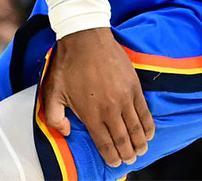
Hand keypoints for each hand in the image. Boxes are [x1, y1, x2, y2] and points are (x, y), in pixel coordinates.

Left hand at [42, 27, 153, 168]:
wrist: (85, 38)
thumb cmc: (67, 65)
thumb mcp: (52, 92)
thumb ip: (55, 117)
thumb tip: (67, 132)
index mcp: (91, 114)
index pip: (106, 144)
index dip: (112, 157)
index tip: (115, 163)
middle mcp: (110, 110)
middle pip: (124, 140)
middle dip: (127, 154)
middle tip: (129, 159)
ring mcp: (124, 99)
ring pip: (137, 130)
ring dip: (140, 144)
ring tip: (140, 151)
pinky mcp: (134, 87)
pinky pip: (145, 113)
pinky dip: (148, 127)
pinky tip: (148, 134)